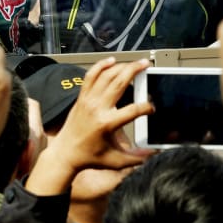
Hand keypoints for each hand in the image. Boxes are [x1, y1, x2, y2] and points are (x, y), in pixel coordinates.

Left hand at [25, 57, 153, 195]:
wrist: (66, 153)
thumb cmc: (91, 157)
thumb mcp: (117, 161)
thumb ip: (138, 157)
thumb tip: (156, 153)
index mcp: (107, 124)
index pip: (133, 110)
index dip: (146, 107)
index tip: (152, 108)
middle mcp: (97, 108)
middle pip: (119, 83)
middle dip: (135, 71)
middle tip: (146, 64)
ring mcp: (88, 100)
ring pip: (106, 75)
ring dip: (122, 66)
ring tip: (135, 62)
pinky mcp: (82, 97)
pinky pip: (90, 76)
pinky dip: (101, 65)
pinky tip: (112, 60)